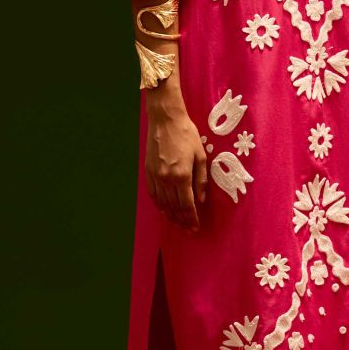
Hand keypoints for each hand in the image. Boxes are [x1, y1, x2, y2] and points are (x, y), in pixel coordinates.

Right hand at [144, 97, 207, 231]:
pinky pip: (153, 194)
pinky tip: (164, 209)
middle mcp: (166, 179)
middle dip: (182, 221)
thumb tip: (201, 200)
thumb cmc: (187, 134)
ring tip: (178, 223)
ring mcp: (155, 176)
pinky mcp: (148, 171)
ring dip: (170, 216)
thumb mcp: (201, 156)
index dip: (192, 219)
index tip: (196, 228)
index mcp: (182, 175)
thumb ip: (201, 180)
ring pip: (162, 203)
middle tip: (188, 230)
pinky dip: (159, 204)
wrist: (165, 119)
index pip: (187, 205)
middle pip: (174, 207)